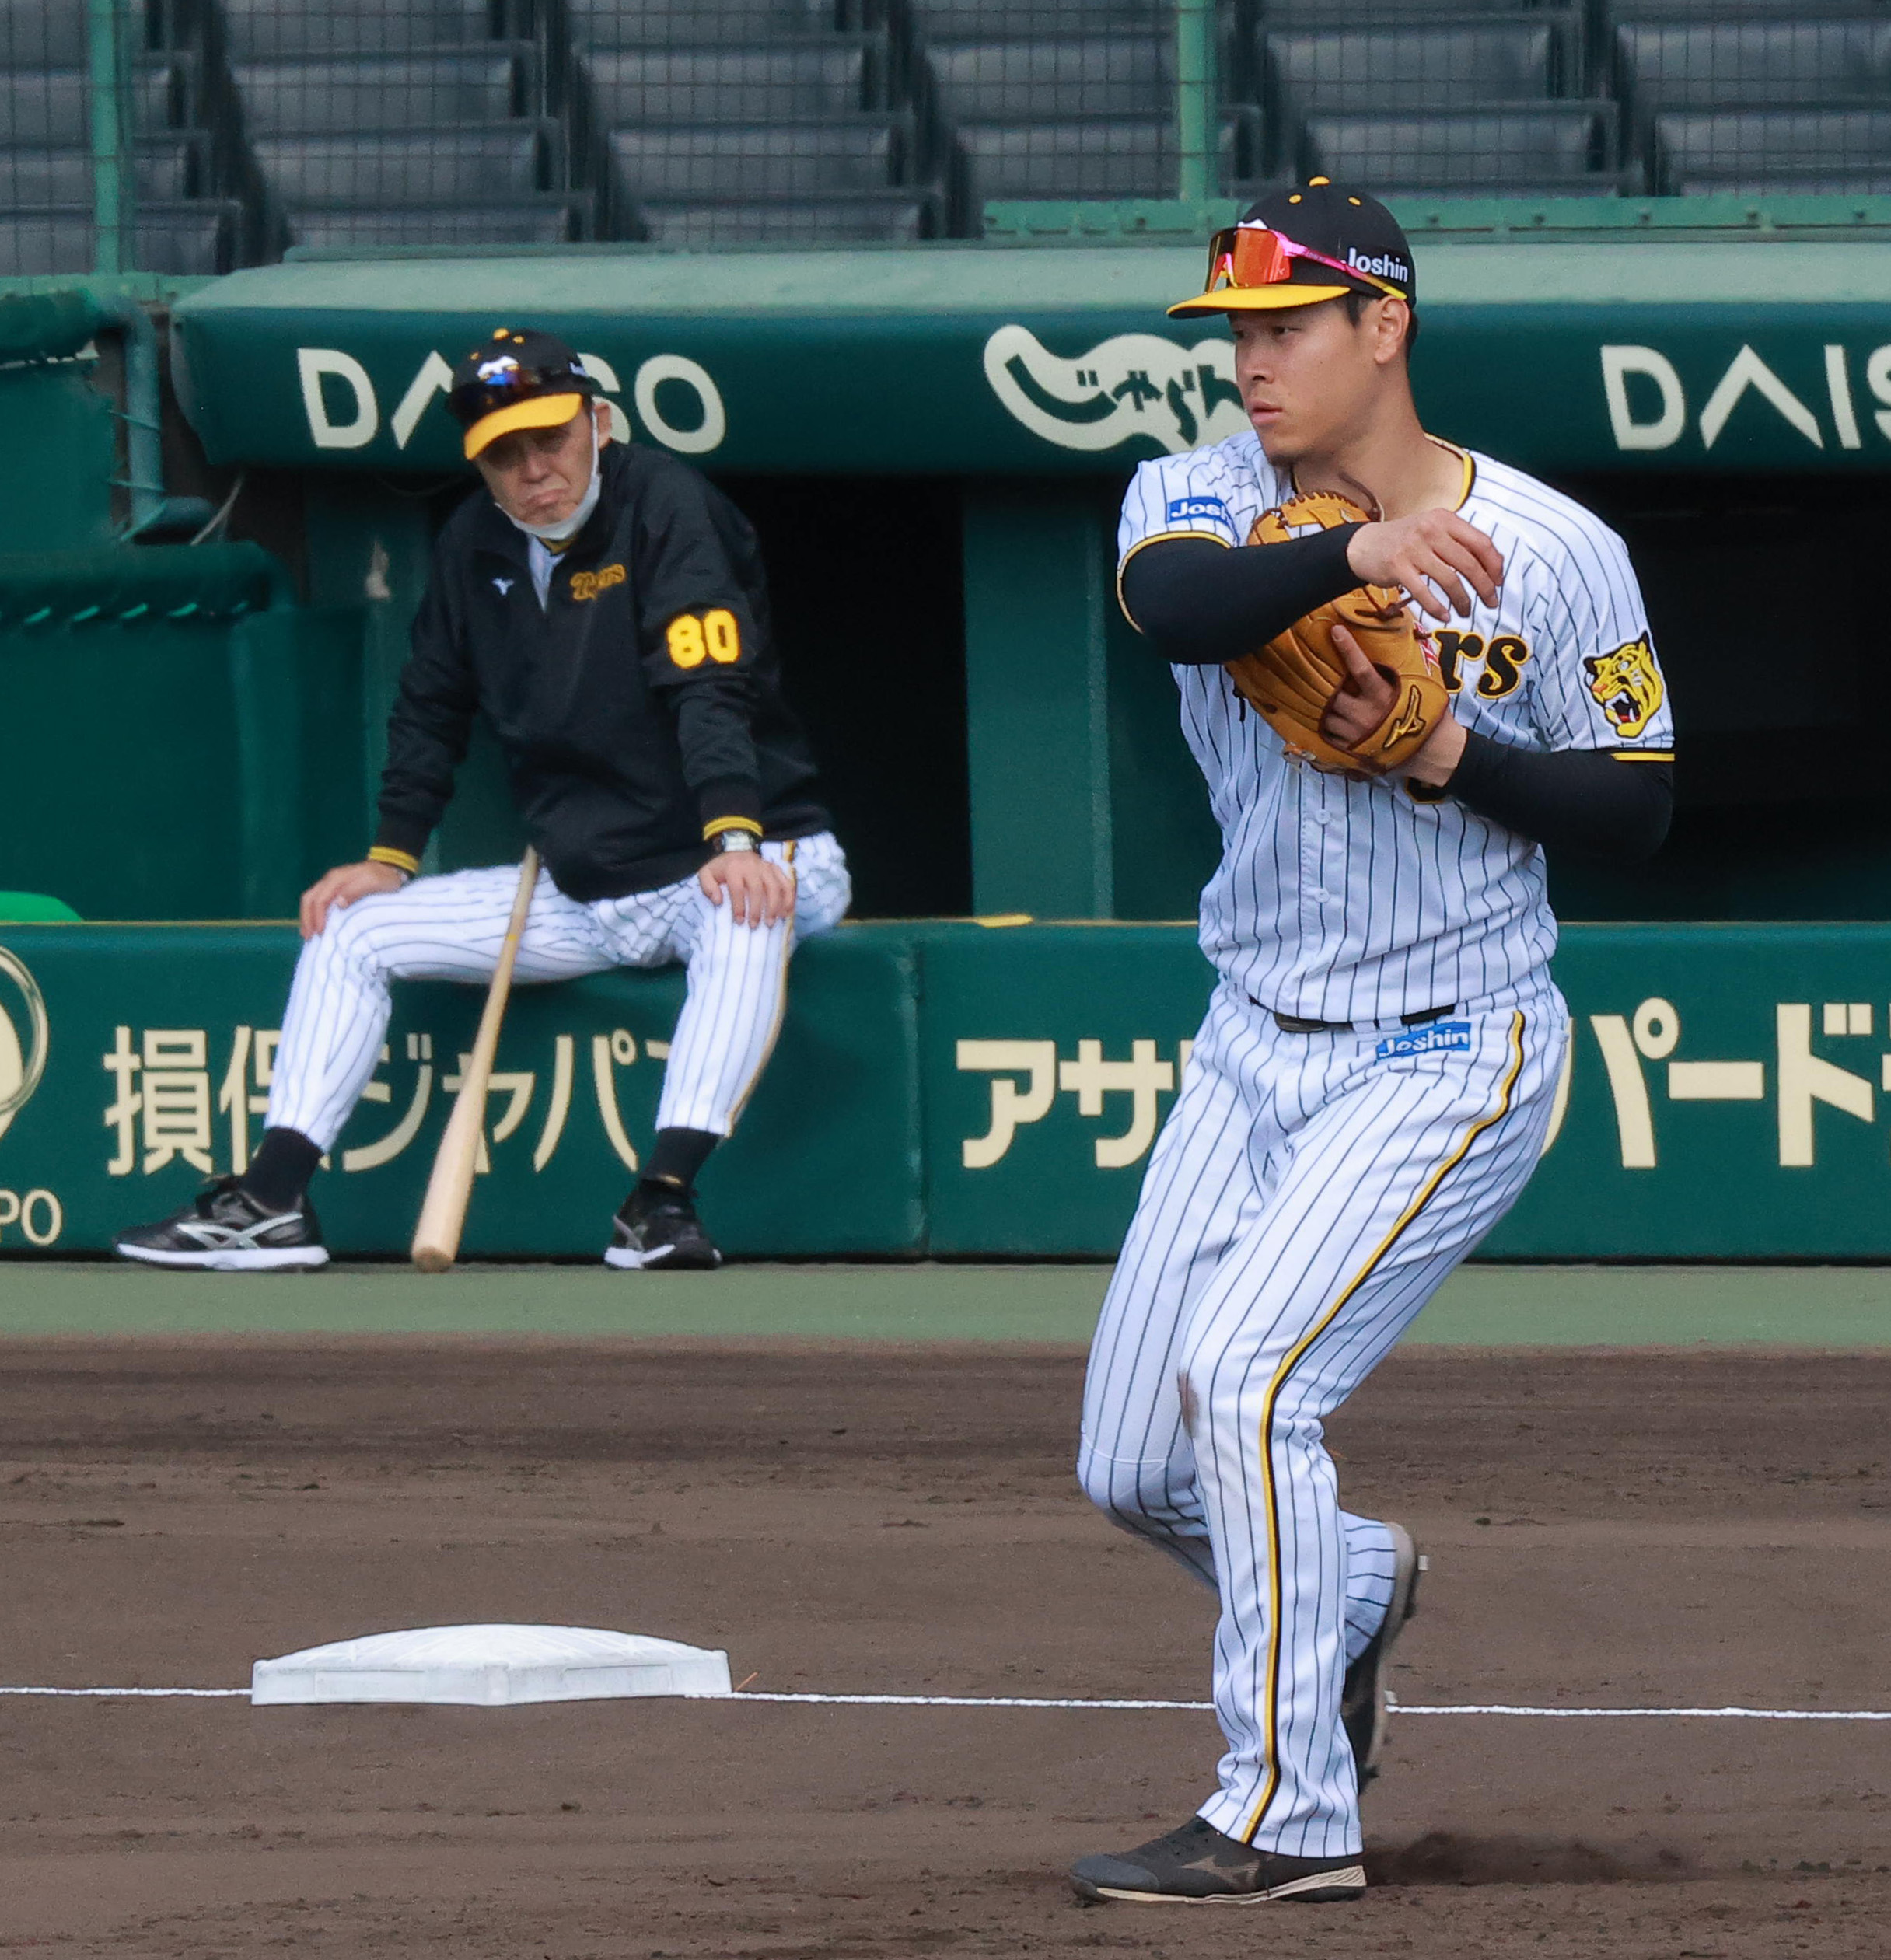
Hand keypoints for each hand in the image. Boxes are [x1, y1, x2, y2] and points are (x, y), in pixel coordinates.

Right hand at [300, 859, 405, 938]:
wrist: (391, 869)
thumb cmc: (384, 878)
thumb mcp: (374, 882)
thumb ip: (356, 890)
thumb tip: (338, 903)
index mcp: (337, 878)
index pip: (320, 899)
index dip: (317, 917)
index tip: (320, 933)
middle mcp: (329, 880)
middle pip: (309, 899)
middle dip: (307, 918)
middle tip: (309, 938)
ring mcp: (330, 884)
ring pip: (310, 899)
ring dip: (307, 917)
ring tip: (308, 935)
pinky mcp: (333, 889)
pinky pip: (316, 901)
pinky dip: (312, 914)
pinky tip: (315, 925)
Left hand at [698, 849, 794, 927]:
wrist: (736, 850)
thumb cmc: (721, 868)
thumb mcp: (706, 874)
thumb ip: (707, 886)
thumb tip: (718, 901)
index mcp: (734, 867)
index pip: (737, 888)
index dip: (739, 906)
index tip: (739, 922)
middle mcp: (752, 865)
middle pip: (758, 889)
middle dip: (757, 909)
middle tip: (755, 926)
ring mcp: (767, 867)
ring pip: (775, 886)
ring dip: (775, 906)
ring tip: (771, 922)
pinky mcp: (776, 869)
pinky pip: (786, 883)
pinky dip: (789, 899)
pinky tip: (787, 913)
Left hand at [1321, 624, 1466, 782]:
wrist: (1432, 752)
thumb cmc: (1427, 716)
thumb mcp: (1419, 688)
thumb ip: (1403, 669)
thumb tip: (1401, 637)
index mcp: (1383, 696)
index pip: (1362, 669)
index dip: (1348, 649)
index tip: (1335, 631)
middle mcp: (1366, 715)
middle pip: (1333, 694)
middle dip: (1323, 683)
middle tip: (1314, 669)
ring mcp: (1355, 735)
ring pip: (1325, 716)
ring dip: (1320, 706)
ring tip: (1317, 696)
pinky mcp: (1350, 751)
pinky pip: (1327, 737)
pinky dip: (1322, 727)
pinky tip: (1322, 719)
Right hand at [1346, 509, 1503, 622]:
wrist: (1364, 545)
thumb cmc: (1405, 541)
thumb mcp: (1433, 531)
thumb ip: (1460, 542)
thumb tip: (1493, 565)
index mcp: (1444, 519)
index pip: (1481, 542)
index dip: (1494, 565)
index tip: (1498, 581)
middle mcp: (1430, 530)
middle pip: (1468, 563)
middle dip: (1484, 587)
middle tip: (1490, 602)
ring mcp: (1413, 548)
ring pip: (1449, 580)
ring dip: (1462, 600)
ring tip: (1466, 611)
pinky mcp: (1397, 567)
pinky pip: (1424, 592)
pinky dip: (1437, 607)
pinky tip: (1444, 615)